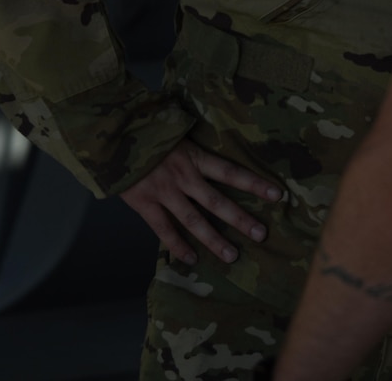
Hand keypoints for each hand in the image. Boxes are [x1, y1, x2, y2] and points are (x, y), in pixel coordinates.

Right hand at [120, 139, 282, 266]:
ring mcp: (164, 192)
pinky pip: (164, 229)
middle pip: (218, 202)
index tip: (278, 195)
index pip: (232, 172)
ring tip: (232, 255)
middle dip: (241, 219)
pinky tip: (191, 259)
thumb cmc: (149, 133)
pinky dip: (177, 245)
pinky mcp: (144, 204)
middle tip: (261, 235)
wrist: (113, 135)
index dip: (255, 184)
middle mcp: (184, 176)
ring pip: (194, 220)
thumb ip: (195, 151)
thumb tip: (215, 159)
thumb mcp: (178, 135)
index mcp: (195, 157)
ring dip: (214, 239)